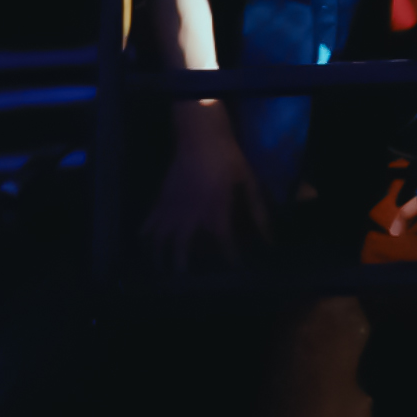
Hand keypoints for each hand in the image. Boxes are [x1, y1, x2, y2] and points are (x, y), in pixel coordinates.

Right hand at [142, 102, 270, 271]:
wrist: (201, 136)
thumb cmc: (228, 158)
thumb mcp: (249, 182)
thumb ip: (258, 211)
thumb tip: (270, 237)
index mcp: (215, 210)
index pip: (223, 243)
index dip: (230, 259)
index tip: (236, 270)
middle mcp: (190, 214)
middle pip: (180, 250)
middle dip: (183, 268)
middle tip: (187, 280)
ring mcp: (171, 208)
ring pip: (158, 240)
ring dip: (160, 257)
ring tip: (163, 271)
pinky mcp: (160, 199)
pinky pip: (148, 223)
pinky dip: (146, 236)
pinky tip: (147, 245)